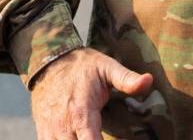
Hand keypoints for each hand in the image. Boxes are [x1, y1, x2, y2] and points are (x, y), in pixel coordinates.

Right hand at [30, 47, 153, 139]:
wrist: (49, 60)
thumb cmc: (82, 66)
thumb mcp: (106, 67)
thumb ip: (126, 79)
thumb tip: (149, 81)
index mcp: (82, 113)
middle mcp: (63, 125)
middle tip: (101, 136)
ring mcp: (50, 130)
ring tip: (90, 136)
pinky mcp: (43, 131)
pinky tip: (74, 139)